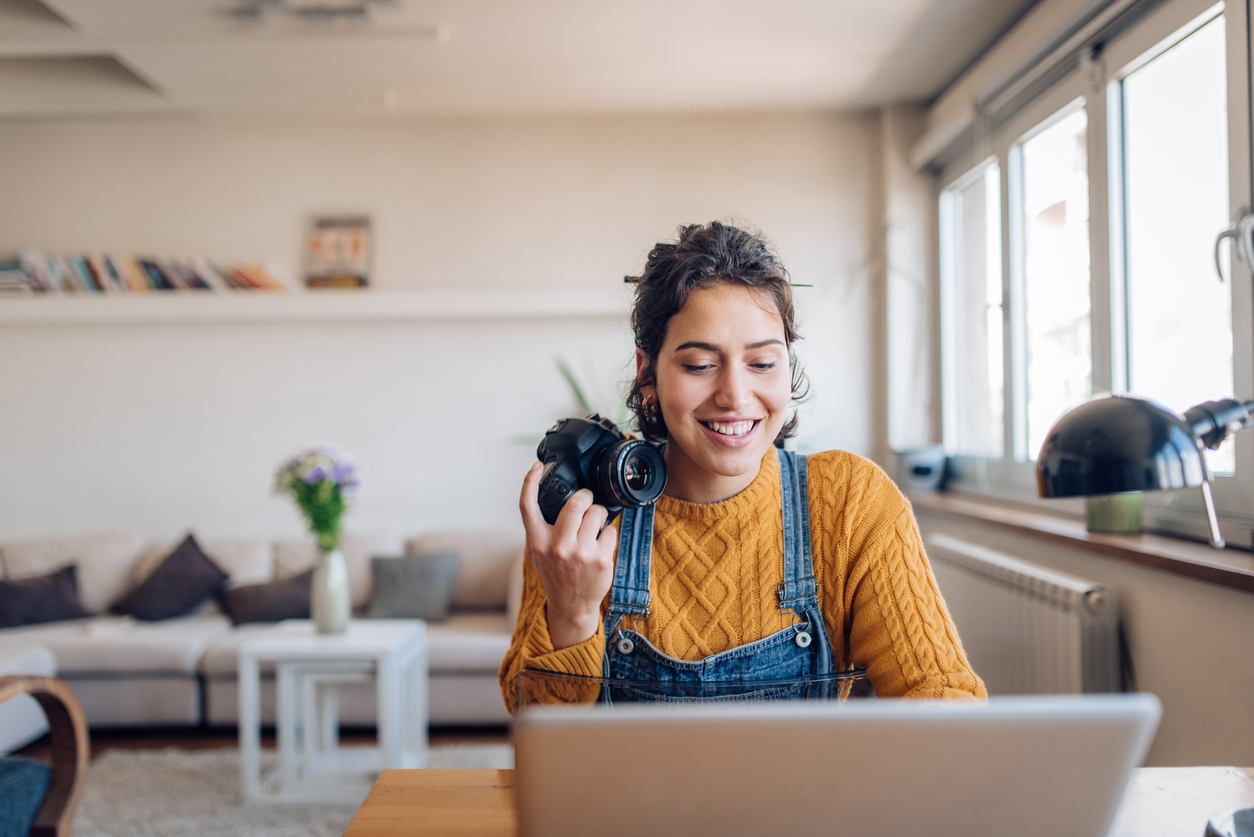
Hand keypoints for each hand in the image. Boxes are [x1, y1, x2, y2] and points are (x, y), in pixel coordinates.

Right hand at [519, 462, 616, 648]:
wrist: (571, 603)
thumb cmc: (555, 572)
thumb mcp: (538, 551)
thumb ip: (540, 527)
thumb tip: (549, 495)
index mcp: (537, 541)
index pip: (528, 506)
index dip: (530, 481)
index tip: (537, 466)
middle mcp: (557, 546)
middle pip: (575, 503)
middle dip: (585, 496)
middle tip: (586, 500)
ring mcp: (580, 553)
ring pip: (597, 513)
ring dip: (598, 514)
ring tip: (594, 525)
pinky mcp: (600, 560)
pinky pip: (610, 531)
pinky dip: (607, 534)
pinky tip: (600, 545)